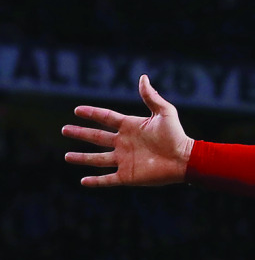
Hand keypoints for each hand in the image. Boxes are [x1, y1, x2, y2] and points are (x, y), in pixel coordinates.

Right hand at [63, 75, 193, 186]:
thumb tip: (143, 77)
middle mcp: (124, 143)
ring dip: (82, 158)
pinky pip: (108, 179)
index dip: (92, 113)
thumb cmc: (176, 135)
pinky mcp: (128, 176)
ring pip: (97, 159)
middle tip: (64, 130)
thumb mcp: (164, 112)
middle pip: (97, 137)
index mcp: (131, 127)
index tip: (77, 110)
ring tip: (67, 156)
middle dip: (80, 133)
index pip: (106, 118)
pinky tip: (83, 181)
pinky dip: (96, 181)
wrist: (185, 159)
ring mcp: (125, 160)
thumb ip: (152, 97)